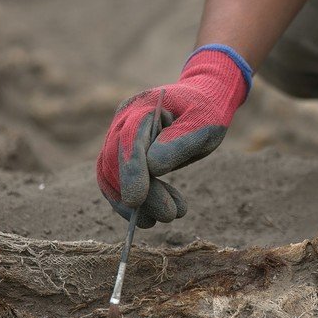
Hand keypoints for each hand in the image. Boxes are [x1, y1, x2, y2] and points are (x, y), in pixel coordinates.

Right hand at [96, 46, 251, 227]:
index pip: (128, 140)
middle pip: (116, 163)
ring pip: (111, 178)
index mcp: (141, 108)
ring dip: (137, 204)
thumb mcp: (203, 123)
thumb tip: (153, 167)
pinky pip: (118, 184)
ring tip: (170, 216)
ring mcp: (119, 139)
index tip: (136, 200)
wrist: (203, 101)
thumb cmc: (206, 111)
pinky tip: (154, 216)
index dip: (131, 171)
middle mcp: (123, 122)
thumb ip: (179, 141)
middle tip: (169, 215)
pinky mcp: (123, 157)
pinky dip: (136, 203)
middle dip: (139, 194)